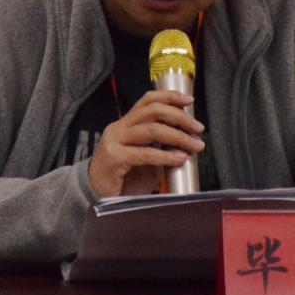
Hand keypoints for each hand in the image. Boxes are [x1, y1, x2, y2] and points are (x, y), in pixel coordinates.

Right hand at [88, 90, 204, 197]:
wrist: (96, 198)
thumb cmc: (123, 180)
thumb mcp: (146, 160)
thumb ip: (162, 148)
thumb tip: (187, 142)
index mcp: (126, 123)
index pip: (148, 100)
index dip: (169, 96)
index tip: (189, 100)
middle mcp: (118, 128)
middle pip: (152, 110)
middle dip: (179, 117)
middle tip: (197, 128)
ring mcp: (114, 141)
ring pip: (151, 129)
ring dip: (178, 136)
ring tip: (194, 145)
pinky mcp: (114, 158)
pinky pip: (144, 153)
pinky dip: (166, 156)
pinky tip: (179, 159)